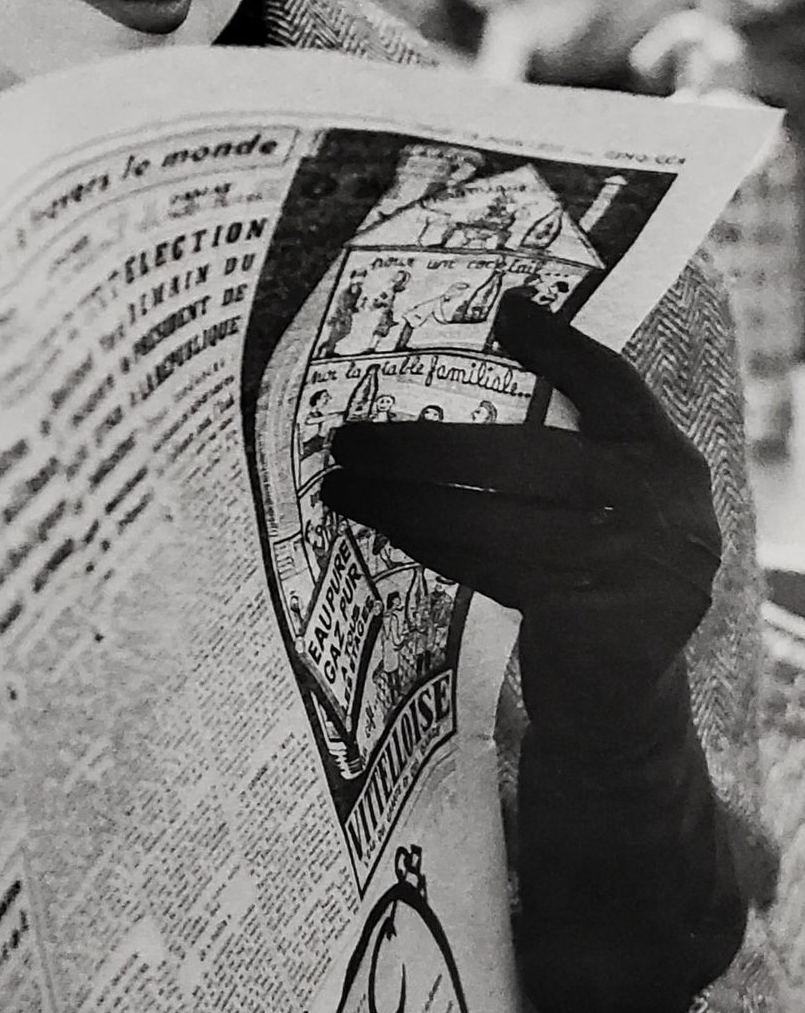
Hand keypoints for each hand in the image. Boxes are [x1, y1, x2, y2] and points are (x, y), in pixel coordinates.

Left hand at [321, 289, 719, 732]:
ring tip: (341, 485)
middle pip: (523, 455)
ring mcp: (631, 567)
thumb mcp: (610, 504)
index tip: (507, 309)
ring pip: (491, 517)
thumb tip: (510, 315)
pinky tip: (382, 524)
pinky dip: (427, 541)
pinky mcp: (589, 620)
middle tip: (347, 439)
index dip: (563, 346)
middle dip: (423, 445)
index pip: (616, 385)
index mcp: (670, 463)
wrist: (623, 703)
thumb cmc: (599, 581)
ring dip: (403, 499)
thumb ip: (579, 432)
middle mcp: (663, 507)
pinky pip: (486, 566)